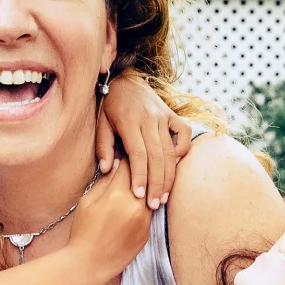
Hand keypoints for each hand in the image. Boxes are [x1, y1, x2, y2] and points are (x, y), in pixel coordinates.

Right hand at [66, 159, 153, 278]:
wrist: (89, 264)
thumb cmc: (82, 231)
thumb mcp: (87, 202)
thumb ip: (104, 182)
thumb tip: (117, 165)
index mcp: (117, 196)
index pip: (128, 166)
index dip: (125, 157)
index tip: (123, 152)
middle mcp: (135, 206)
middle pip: (143, 178)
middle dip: (137, 170)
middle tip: (133, 163)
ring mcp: (144, 221)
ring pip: (150, 194)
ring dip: (144, 187)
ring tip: (136, 183)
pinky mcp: (148, 232)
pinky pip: (149, 211)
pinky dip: (144, 205)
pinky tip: (134, 204)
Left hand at [95, 72, 192, 209]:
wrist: (125, 80)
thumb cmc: (110, 106)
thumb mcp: (100, 122)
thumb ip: (103, 146)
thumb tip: (106, 170)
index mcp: (129, 121)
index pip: (138, 154)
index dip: (139, 176)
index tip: (138, 196)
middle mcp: (149, 119)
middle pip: (157, 156)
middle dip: (156, 183)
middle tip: (153, 205)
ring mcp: (163, 116)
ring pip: (171, 150)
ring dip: (169, 176)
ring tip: (163, 196)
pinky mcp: (173, 115)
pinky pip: (184, 133)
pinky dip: (183, 149)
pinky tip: (176, 166)